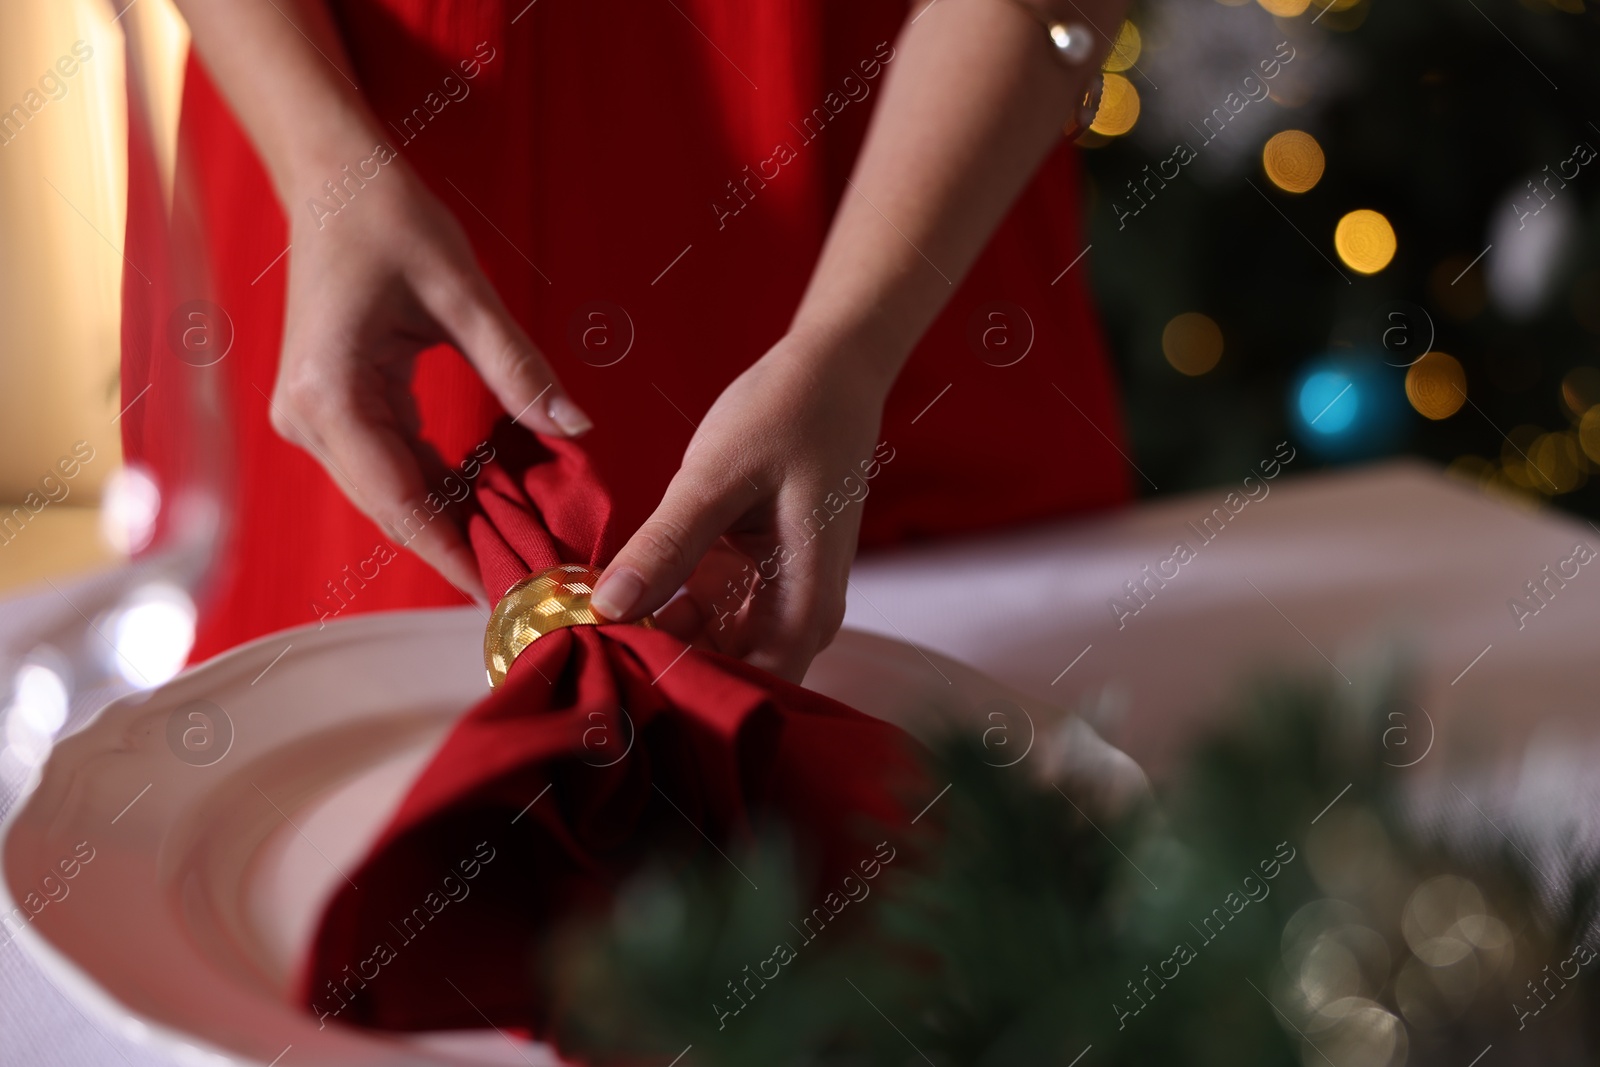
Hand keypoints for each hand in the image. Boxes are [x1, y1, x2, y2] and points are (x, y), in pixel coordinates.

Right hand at [268, 160, 591, 600]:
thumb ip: (519, 369)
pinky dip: (438, 488)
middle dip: (461, 548)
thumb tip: (577, 428)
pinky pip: (388, 466)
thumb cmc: (390, 220)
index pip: (401, 501)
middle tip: (533, 583)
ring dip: (453, 523)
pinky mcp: (330, 411)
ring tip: (523, 552)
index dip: (455, 555)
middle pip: (393, 510)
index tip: (506, 595)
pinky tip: (490, 505)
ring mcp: (313, 420)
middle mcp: (309, 420)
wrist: (332, 180)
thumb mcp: (464, 294)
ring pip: (391, 495)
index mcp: (333, 395)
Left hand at [589, 338, 892, 681]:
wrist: (829, 370)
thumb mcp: (716, 476)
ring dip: (658, 640)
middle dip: (663, 670)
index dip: (689, 696)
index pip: (753, 687)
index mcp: (805, 602)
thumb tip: (608, 608)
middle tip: (590, 656)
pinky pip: (708, 613)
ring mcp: (777, 596)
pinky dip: (667, 609)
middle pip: (730, 674)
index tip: (621, 684)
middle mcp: (799, 614)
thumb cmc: (787, 415)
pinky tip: (619, 598)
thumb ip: (666, 545)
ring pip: (713, 647)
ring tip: (592, 630)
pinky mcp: (756, 576)